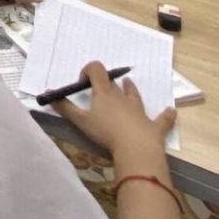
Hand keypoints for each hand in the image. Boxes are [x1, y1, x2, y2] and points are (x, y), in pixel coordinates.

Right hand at [53, 62, 176, 162]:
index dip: (88, 72)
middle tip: (98, 95)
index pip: (96, 70)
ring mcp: (140, 110)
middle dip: (106, 85)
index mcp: (104, 92)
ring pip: (134, 95)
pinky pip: (162, 118)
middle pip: (113, 83)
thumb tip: (47, 93)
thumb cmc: (105, 132)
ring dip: (130, 90)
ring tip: (127, 86)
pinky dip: (166, 115)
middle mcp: (122, 97)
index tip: (82, 85)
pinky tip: (171, 112)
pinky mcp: (154, 125)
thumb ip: (64, 107)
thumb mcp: (80, 121)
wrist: (135, 148)